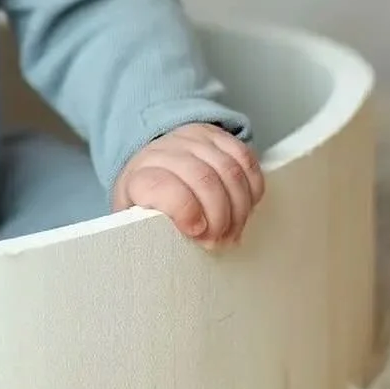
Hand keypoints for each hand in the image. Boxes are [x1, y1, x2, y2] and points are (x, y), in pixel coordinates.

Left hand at [111, 123, 263, 247]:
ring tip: (232, 228)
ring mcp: (191, 140)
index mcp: (139, 177)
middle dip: (219, 217)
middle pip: (204, 179)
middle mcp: (164, 152)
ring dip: (239, 208)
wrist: (153, 166)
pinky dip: (251, 187)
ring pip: (229, 171)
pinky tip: (243, 204)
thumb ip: (149, 234)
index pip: (161, 185)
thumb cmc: (149, 202)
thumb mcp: (138, 223)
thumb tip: (163, 253)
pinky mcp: (216, 135)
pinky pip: (245, 158)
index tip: (196, 232)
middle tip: (219, 239)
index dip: (184, 209)